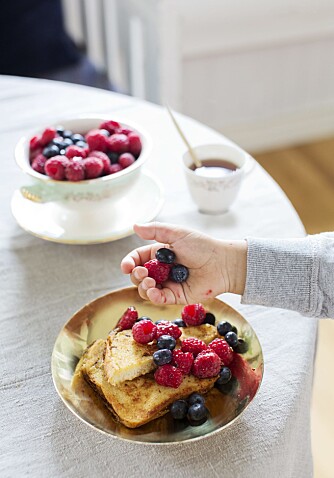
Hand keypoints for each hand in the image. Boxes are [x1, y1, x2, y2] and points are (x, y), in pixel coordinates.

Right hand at [121, 222, 246, 304]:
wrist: (222, 263)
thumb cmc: (202, 246)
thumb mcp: (177, 233)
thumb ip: (155, 230)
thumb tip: (134, 226)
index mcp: (159, 254)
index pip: (137, 259)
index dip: (129, 262)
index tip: (126, 266)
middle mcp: (161, 269)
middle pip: (138, 276)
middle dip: (135, 275)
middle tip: (143, 273)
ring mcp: (168, 284)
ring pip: (145, 289)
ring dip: (142, 287)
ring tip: (150, 282)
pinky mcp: (176, 296)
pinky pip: (159, 299)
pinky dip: (153, 296)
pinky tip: (154, 291)